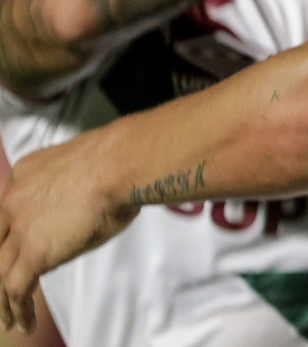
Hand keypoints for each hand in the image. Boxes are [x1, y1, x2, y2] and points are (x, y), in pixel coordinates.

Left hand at [0, 141, 135, 331]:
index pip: (11, 211)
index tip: (21, 249)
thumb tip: (87, 205)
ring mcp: (21, 228)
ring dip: (2, 300)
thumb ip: (72, 187)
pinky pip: (16, 289)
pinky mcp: (34, 253)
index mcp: (26, 174)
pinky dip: (18, 310)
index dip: (13, 234)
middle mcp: (14, 201)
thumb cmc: (120, 159)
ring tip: (8, 320)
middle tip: (3, 289)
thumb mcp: (83, 167)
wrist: (120, 163)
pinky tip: (24, 324)